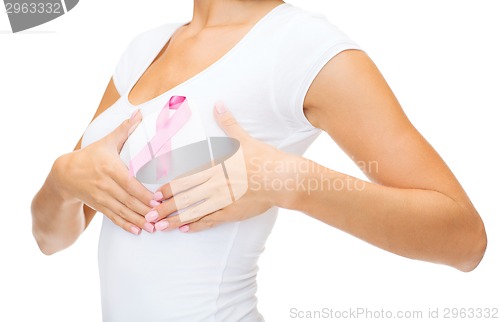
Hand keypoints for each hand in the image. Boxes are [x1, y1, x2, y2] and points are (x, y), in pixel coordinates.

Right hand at [52, 110, 155, 234]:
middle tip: (162, 217)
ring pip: (123, 211)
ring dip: (139, 220)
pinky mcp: (100, 207)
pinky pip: (114, 218)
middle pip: (128, 200)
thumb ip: (125, 129)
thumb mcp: (107, 142)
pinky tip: (137, 231)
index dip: (143, 193)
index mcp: (110, 168)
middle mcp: (105, 185)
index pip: (129, 183)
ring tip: (153, 227)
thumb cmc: (92, 156)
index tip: (157, 200)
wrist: (65, 174)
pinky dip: (126, 225)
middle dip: (145, 210)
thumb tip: (139, 112)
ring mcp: (102, 198)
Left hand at [147, 101, 297, 232]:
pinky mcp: (233, 212)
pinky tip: (184, 229)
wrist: (284, 178)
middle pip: (185, 198)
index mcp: (216, 167)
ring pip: (194, 212)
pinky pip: (211, 221)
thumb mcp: (245, 139)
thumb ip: (228, 123)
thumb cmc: (265, 158)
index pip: (186, 180)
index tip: (154, 195)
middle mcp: (216, 185)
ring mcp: (224, 201)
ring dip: (174, 220)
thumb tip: (218, 104)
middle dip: (165, 208)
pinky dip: (196, 225)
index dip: (169, 189)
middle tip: (148, 215)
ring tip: (158, 227)